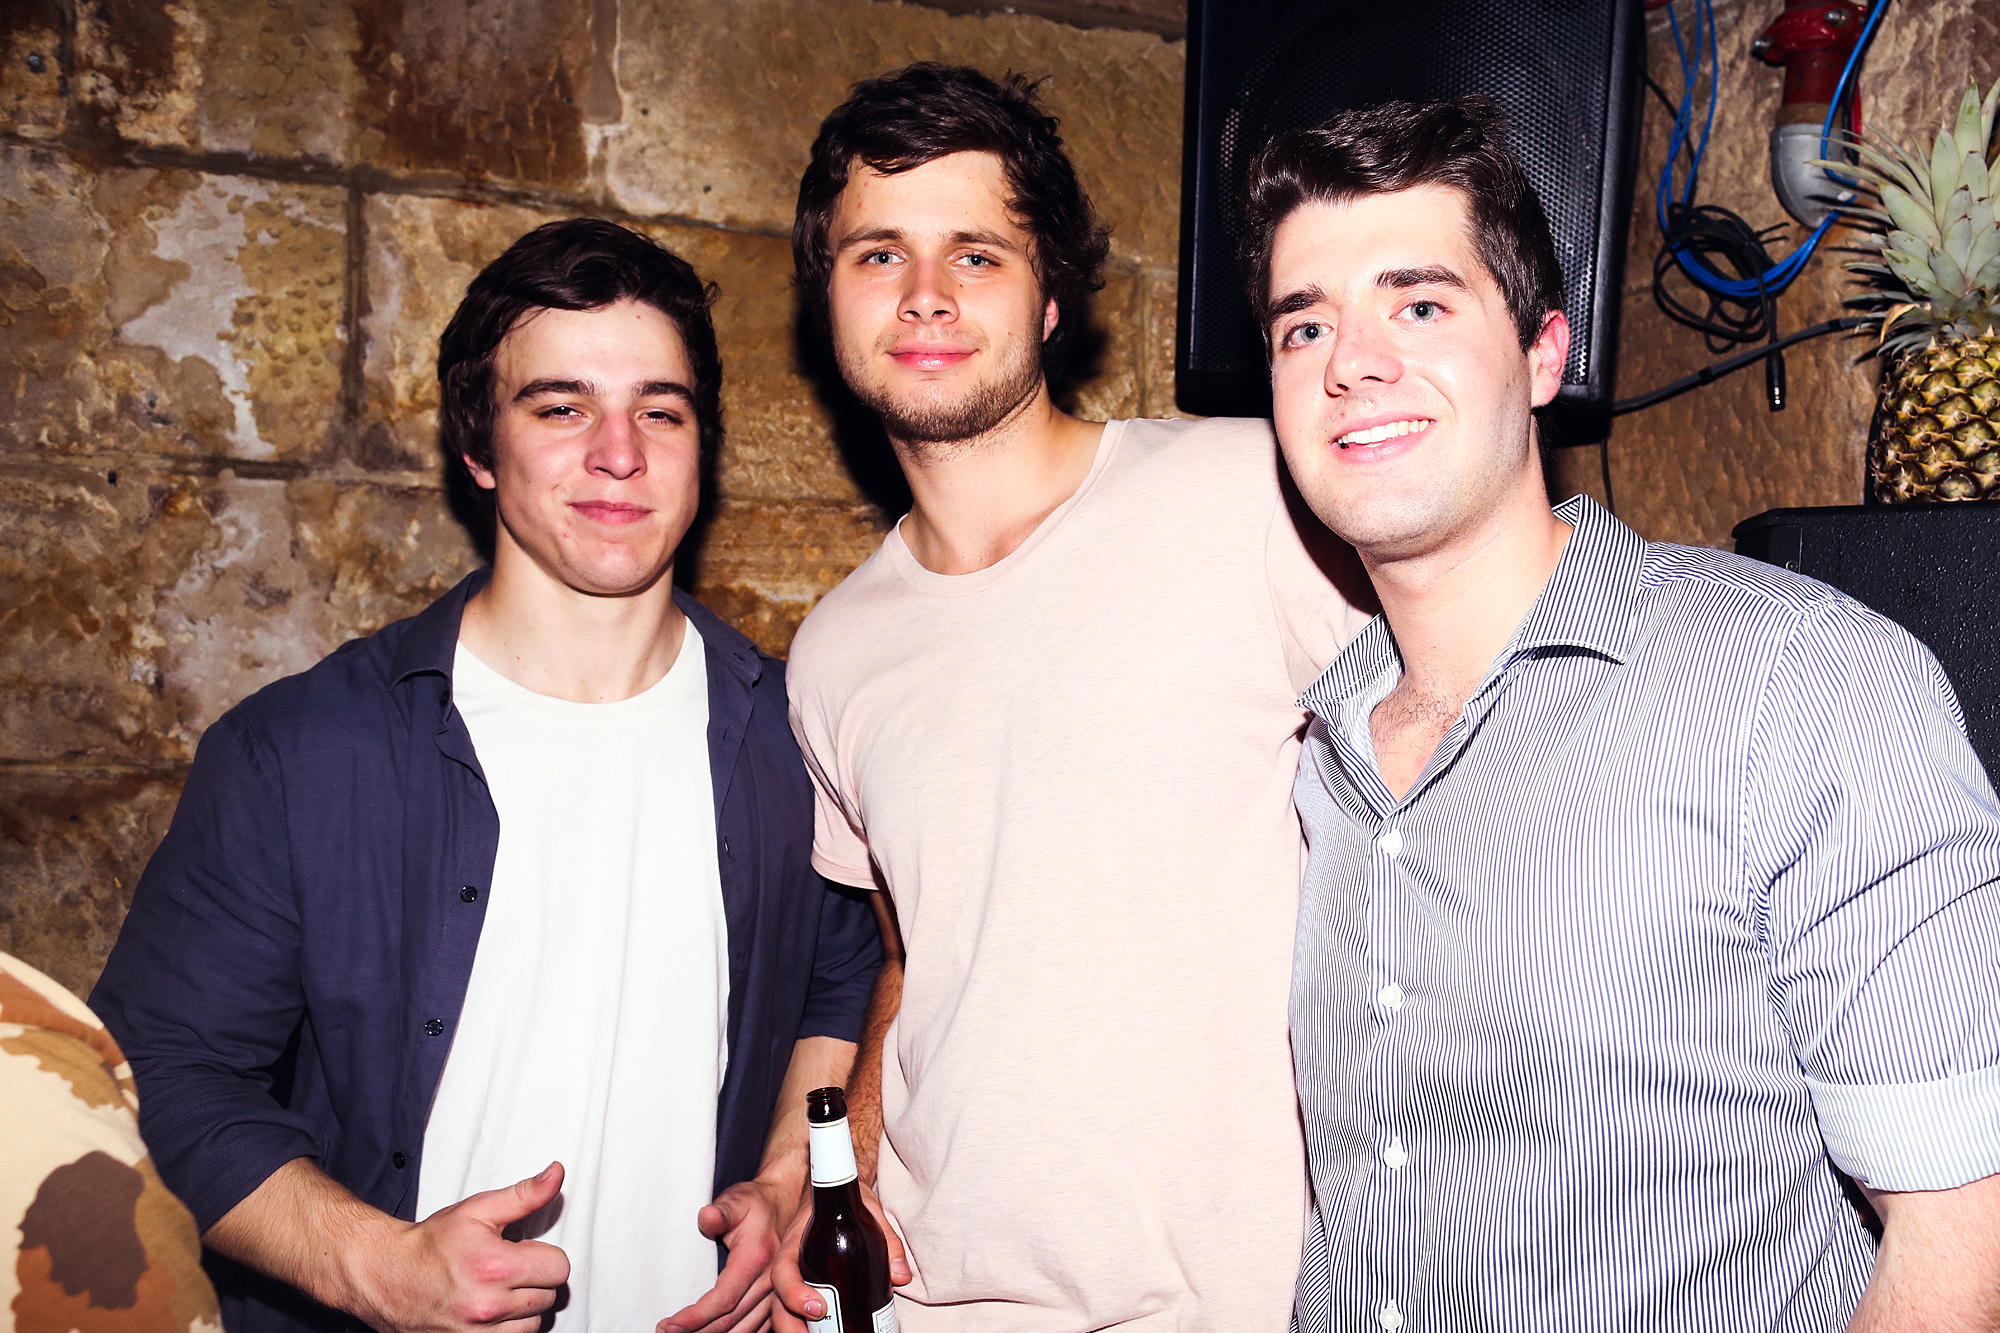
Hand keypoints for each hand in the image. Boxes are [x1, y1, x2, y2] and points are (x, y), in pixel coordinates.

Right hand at [345, 1162, 569, 1332]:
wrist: (386, 1276)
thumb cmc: (431, 1244)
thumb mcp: (478, 1209)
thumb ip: (524, 1194)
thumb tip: (556, 1175)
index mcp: (495, 1266)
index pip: (559, 1267)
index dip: (545, 1255)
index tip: (525, 1251)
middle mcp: (488, 1305)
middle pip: (549, 1296)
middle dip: (535, 1279)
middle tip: (509, 1268)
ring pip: (534, 1323)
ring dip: (525, 1307)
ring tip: (501, 1289)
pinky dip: (508, 1326)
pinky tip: (493, 1309)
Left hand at [657, 1177, 794, 1332]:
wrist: (786, 1203)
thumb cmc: (756, 1204)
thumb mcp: (737, 1200)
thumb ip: (721, 1211)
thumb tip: (707, 1216)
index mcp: (756, 1258)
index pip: (723, 1299)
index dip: (696, 1317)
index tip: (671, 1324)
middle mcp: (769, 1280)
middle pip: (731, 1320)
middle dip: (697, 1331)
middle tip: (666, 1331)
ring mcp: (776, 1293)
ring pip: (744, 1329)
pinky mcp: (777, 1300)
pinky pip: (756, 1328)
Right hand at [769, 1179, 910, 1332]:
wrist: (838, 1193)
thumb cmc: (850, 1202)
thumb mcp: (871, 1211)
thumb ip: (889, 1241)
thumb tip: (901, 1277)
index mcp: (797, 1242)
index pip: (783, 1272)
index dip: (794, 1293)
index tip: (819, 1308)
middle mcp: (792, 1263)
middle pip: (777, 1301)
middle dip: (791, 1325)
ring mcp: (796, 1277)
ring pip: (783, 1310)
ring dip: (797, 1329)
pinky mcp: (806, 1286)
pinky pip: (797, 1310)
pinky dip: (807, 1325)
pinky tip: (828, 1330)